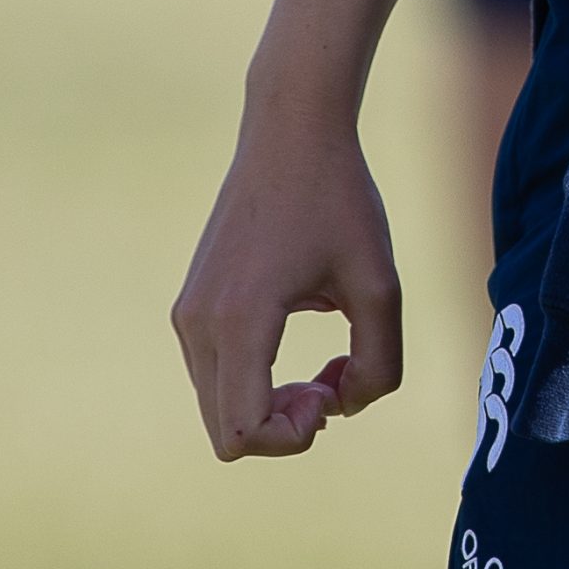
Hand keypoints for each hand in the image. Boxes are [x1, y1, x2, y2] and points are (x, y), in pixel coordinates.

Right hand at [173, 106, 403, 457]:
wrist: (291, 130)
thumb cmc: (340, 199)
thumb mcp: (381, 283)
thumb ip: (379, 364)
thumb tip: (343, 408)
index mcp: (241, 319)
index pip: (242, 433)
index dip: (293, 438)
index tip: (332, 392)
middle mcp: (198, 322)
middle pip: (227, 432)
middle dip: (285, 425)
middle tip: (333, 378)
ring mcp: (188, 313)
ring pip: (218, 408)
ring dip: (270, 403)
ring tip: (325, 360)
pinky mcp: (190, 303)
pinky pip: (215, 374)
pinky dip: (254, 378)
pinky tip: (297, 333)